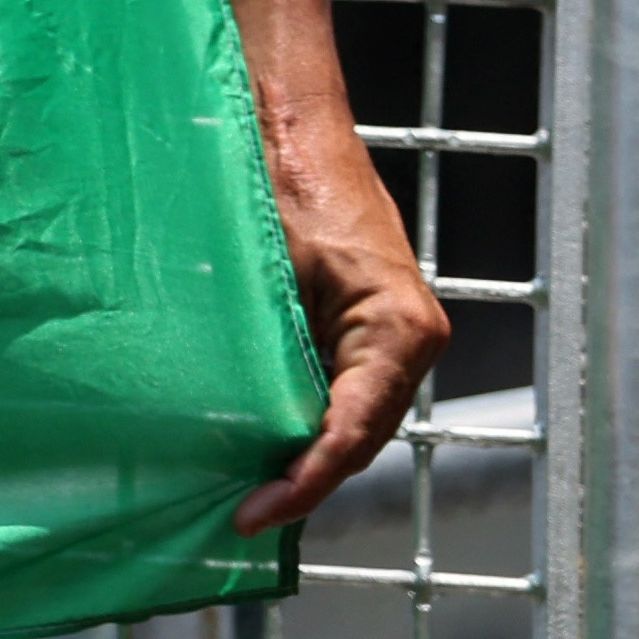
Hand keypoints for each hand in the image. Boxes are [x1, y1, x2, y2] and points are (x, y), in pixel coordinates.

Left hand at [234, 114, 447, 535]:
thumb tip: (231, 432)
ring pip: (348, 419)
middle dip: (301, 481)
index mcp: (399, 328)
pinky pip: (337, 390)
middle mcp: (408, 340)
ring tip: (243, 495)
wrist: (284, 120)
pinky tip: (258, 442)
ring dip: (301, 455)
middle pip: (356, 437)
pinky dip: (301, 419)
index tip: (255, 513)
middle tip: (239, 517)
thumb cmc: (277, 181)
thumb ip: (264, 355)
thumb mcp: (265, 276)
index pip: (352, 432)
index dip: (303, 483)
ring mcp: (390, 336)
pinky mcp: (363, 326)